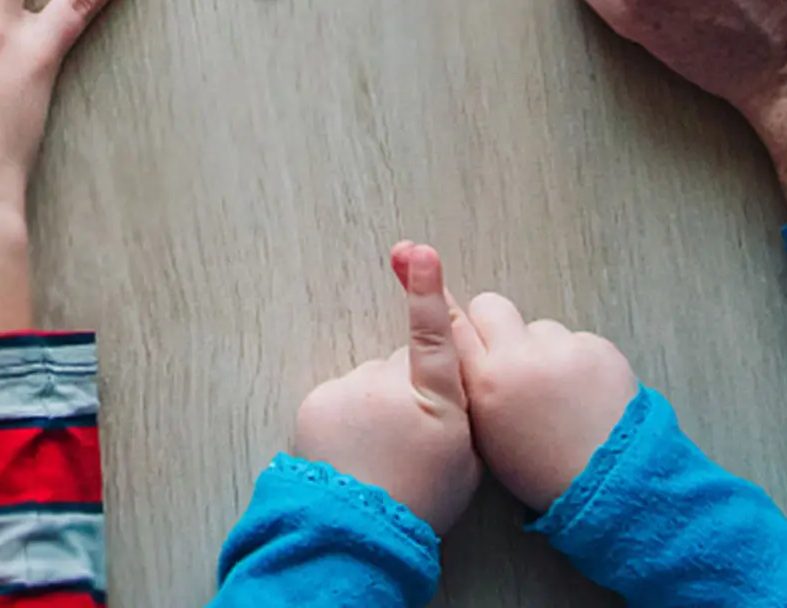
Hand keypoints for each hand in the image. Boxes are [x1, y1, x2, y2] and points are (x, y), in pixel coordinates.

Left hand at [293, 243, 481, 534]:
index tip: (420, 252)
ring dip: (375, 404)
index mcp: (435, 401)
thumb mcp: (467, 461)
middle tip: (407, 438)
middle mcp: (389, 386)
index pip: (433, 335)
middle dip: (406, 389)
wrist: (356, 533)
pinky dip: (347, 413)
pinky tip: (353, 448)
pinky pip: (342, 393)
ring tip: (377, 451)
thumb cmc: (421, 501)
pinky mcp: (319, 399)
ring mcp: (350, 390)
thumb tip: (461, 376)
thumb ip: (466, 409)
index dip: (426, 291)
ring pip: (371, 380)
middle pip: (403, 365)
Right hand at [453, 291, 637, 512]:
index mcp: (487, 384)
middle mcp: (520, 357)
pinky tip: (586, 391)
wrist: (610, 483)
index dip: (457, 324)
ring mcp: (562, 348)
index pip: (453, 327)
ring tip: (560, 389)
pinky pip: (577, 339)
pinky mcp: (597, 346)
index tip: (456, 317)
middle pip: (491, 305)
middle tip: (511, 354)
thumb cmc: (545, 470)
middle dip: (497, 325)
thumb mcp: (490, 437)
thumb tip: (463, 351)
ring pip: (540, 327)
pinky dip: (579, 359)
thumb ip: (473, 388)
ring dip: (544, 348)